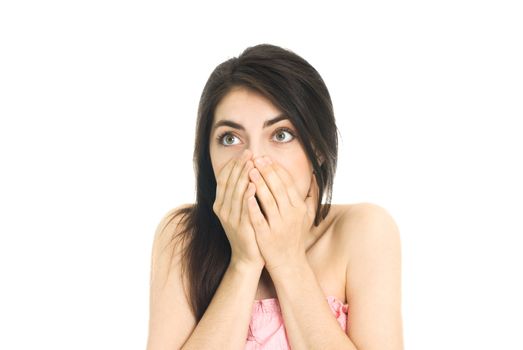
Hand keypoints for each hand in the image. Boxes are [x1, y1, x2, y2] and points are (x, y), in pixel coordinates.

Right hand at [213, 149, 265, 270]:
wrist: (248, 256)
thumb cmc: (247, 230)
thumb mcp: (240, 210)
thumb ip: (240, 192)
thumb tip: (246, 170)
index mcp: (220, 204)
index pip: (224, 178)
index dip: (233, 165)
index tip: (243, 153)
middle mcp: (222, 210)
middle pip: (229, 183)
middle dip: (239, 166)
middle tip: (249, 153)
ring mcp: (230, 219)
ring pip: (235, 193)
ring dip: (243, 177)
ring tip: (252, 164)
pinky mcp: (240, 227)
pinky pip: (244, 208)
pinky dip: (248, 195)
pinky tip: (254, 185)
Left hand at [247, 155, 318, 272]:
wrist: (289, 262)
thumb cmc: (295, 235)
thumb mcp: (306, 215)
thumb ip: (311, 195)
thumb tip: (314, 175)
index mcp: (299, 207)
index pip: (287, 183)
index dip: (276, 169)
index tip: (266, 158)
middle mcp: (291, 215)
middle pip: (278, 189)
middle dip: (267, 172)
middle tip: (256, 159)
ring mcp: (279, 226)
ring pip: (268, 201)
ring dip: (259, 185)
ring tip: (250, 171)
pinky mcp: (266, 236)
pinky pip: (259, 218)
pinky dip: (253, 206)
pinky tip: (246, 195)